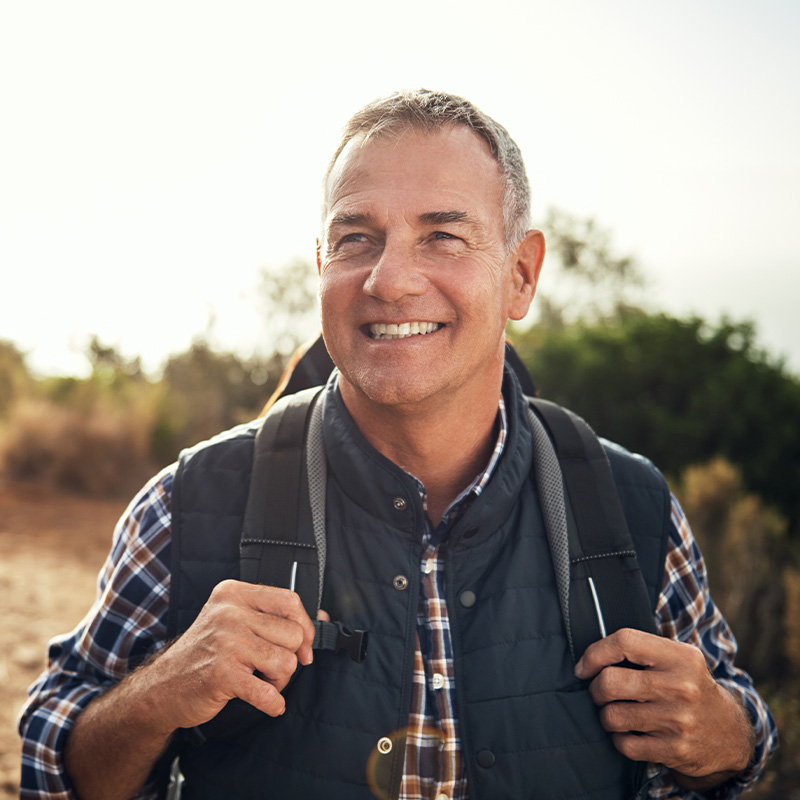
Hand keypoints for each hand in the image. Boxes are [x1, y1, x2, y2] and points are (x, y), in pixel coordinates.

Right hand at [146, 580, 317, 730]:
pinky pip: (269, 693)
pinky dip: (274, 703)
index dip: (305, 626)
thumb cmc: (205, 652)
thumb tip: (322, 618)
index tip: (305, 645)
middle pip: (292, 634)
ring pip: (286, 662)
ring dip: (280, 680)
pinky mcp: (223, 674)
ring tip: (261, 680)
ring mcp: (226, 642)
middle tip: (270, 667)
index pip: (289, 601)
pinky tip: (268, 702)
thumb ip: (274, 616)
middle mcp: (230, 613)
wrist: (162, 687)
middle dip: (290, 657)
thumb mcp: (234, 620)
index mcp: (234, 594)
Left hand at [575, 628, 753, 785]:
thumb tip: (589, 655)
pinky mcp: (676, 750)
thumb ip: (642, 650)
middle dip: (595, 689)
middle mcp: (681, 686)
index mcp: (680, 656)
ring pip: (612, 716)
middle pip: (610, 682)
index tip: (584, 668)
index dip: (595, 653)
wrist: (730, 732)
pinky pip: (625, 745)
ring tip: (615, 713)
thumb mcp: (677, 658)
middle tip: (600, 692)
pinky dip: (618, 739)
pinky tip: (628, 733)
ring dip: (605, 716)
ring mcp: (679, 720)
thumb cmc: (689, 686)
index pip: (624, 642)